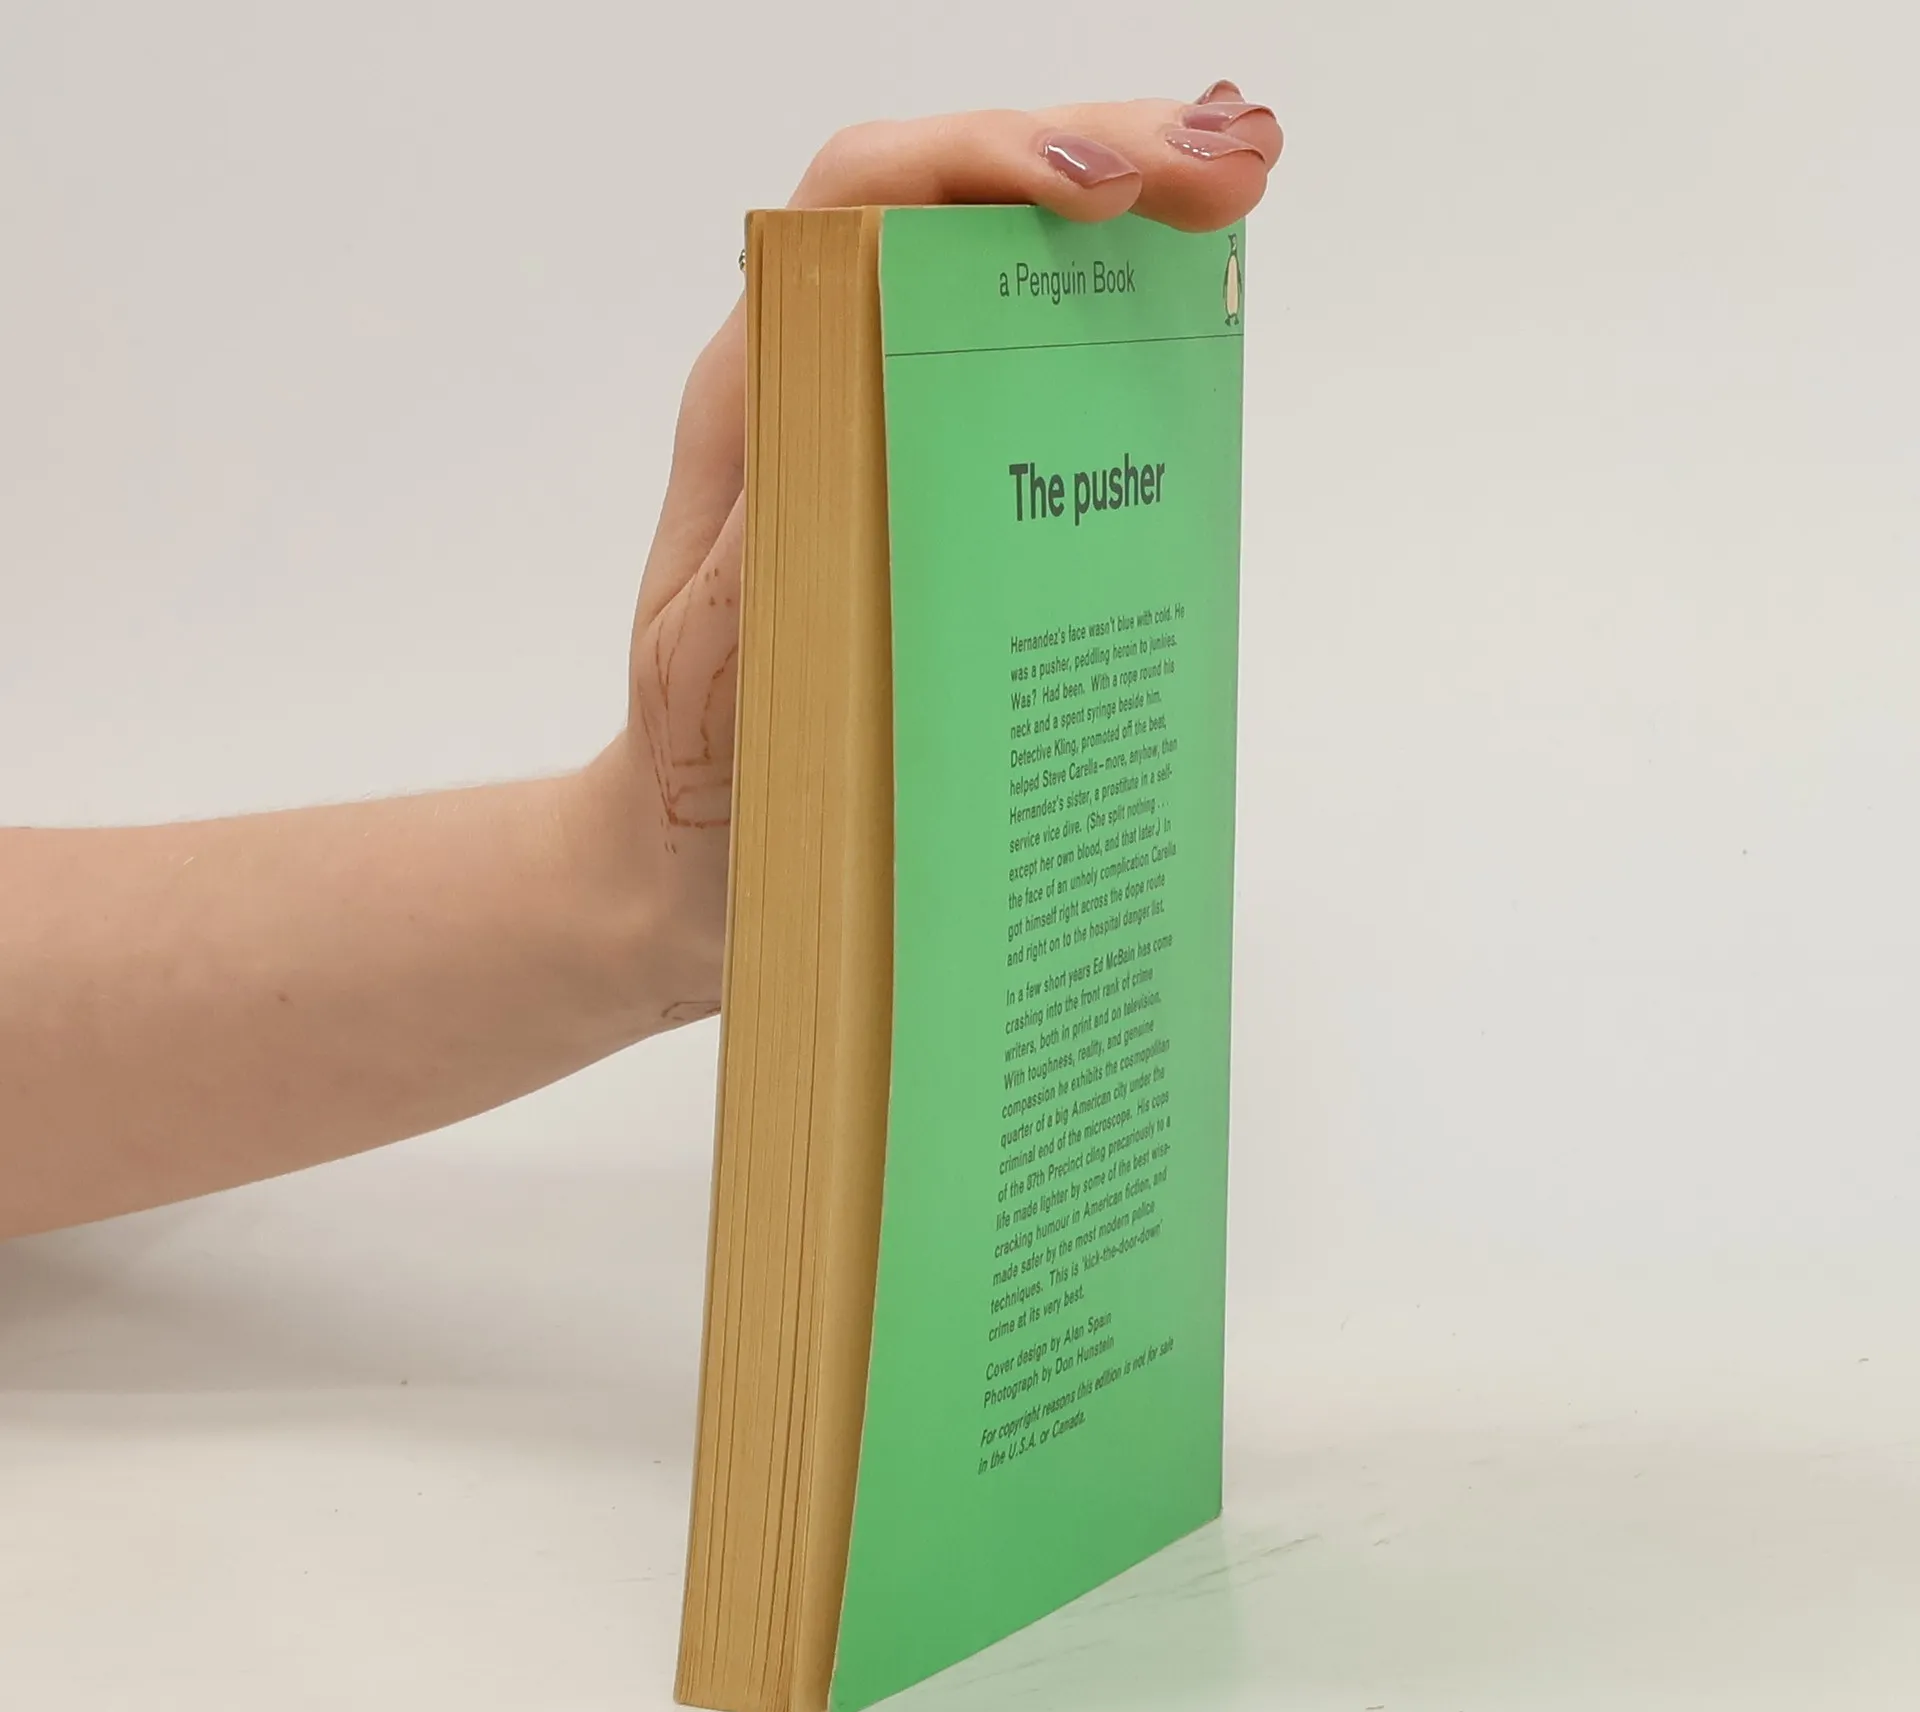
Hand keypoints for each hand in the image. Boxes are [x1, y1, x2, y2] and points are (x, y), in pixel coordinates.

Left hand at [592, 82, 1283, 1016]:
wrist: (694, 854)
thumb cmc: (700, 770)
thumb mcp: (714, 674)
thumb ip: (764, 564)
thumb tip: (846, 439)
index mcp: (757, 409)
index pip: (855, 213)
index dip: (976, 169)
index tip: (1095, 191)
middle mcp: (820, 392)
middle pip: (951, 212)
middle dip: (1093, 157)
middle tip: (1225, 168)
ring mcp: (884, 433)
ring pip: (998, 277)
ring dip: (1120, 221)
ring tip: (1233, 193)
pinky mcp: (936, 493)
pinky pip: (1025, 377)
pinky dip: (1112, 323)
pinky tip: (1190, 310)